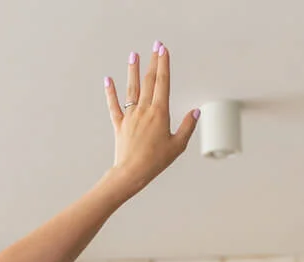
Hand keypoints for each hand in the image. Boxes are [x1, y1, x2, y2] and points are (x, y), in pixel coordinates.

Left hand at [103, 42, 198, 193]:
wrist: (131, 173)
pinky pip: (114, 105)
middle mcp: (144, 110)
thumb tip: (195, 112)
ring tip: (134, 55)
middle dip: (153, 61)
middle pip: (149, 81)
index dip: (164, 64)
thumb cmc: (155, 162)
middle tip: (155, 46)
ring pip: (131, 88)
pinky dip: (110, 92)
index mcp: (160, 113)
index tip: (164, 50)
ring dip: (133, 70)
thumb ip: (187, 126)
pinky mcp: (120, 124)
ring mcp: (130, 116)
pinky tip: (108, 80)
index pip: (163, 82)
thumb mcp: (178, 145)